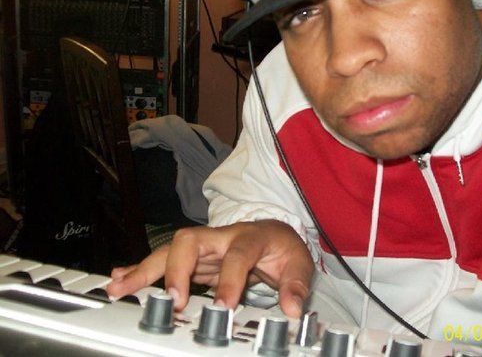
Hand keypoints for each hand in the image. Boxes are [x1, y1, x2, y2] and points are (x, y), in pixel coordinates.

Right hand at [106, 220, 314, 317]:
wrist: (274, 234)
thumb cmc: (283, 248)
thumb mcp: (299, 263)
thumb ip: (297, 284)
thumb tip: (293, 309)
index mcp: (250, 237)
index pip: (236, 255)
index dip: (229, 280)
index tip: (222, 307)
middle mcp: (221, 237)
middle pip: (190, 242)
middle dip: (174, 269)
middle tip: (170, 300)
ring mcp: (204, 246)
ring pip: (170, 251)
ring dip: (144, 269)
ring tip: (119, 287)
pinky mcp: (194, 258)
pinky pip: (165, 260)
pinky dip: (142, 270)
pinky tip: (120, 278)